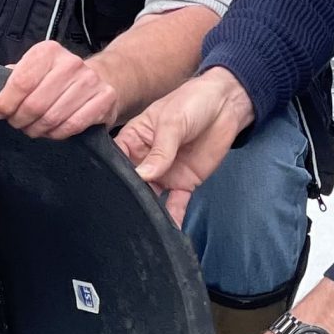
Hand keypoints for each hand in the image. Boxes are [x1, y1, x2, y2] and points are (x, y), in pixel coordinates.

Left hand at [0, 40, 118, 139]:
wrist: (101, 76)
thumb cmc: (58, 77)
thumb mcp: (34, 68)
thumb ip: (14, 77)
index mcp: (48, 51)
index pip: (21, 82)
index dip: (6, 103)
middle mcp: (71, 63)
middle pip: (35, 104)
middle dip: (20, 120)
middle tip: (17, 123)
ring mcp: (90, 81)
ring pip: (52, 118)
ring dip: (37, 129)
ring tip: (33, 128)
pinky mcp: (105, 99)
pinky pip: (72, 126)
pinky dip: (57, 134)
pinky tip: (52, 131)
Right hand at [116, 69, 252, 223]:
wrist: (226, 105)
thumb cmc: (193, 102)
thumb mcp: (173, 122)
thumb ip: (160, 150)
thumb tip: (142, 175)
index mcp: (135, 140)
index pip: (117, 159)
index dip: (111, 174)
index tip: (106, 191)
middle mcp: (146, 160)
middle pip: (132, 183)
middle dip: (128, 198)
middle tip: (121, 215)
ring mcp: (164, 173)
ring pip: (151, 197)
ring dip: (148, 211)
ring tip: (140, 228)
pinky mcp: (184, 183)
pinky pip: (176, 203)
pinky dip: (173, 217)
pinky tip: (168, 231)